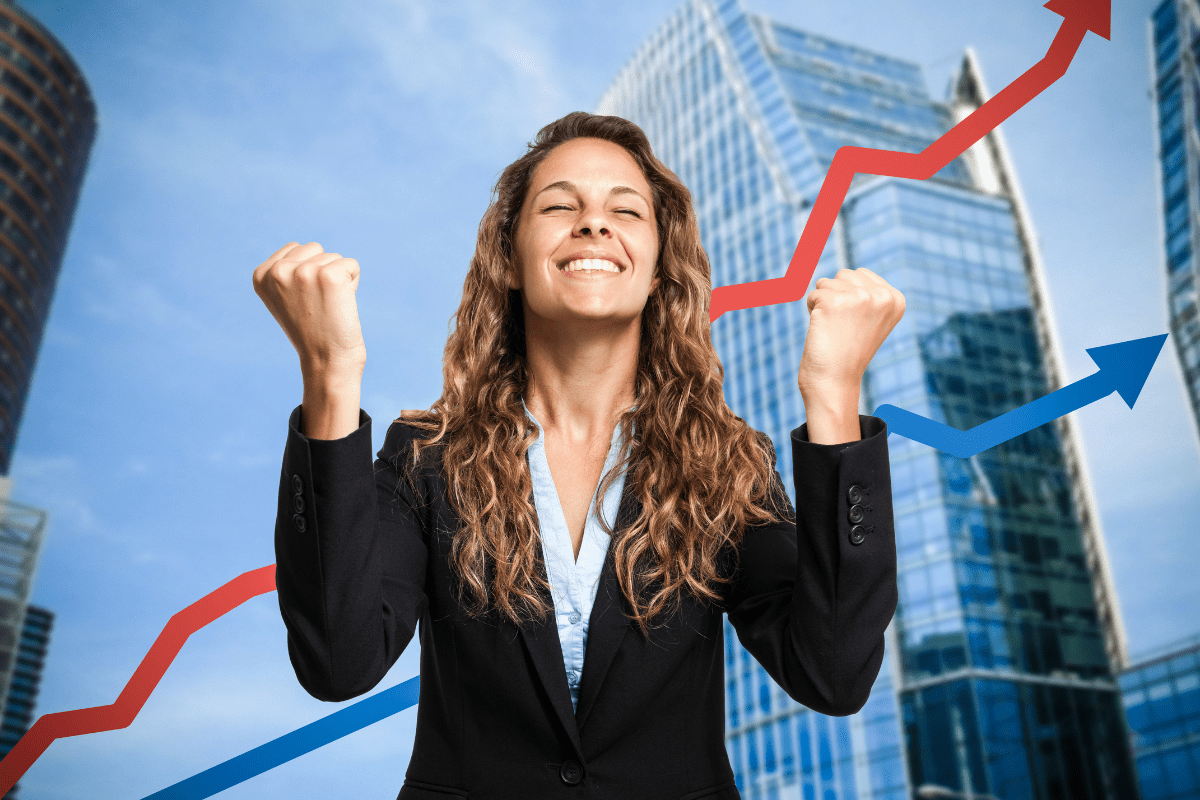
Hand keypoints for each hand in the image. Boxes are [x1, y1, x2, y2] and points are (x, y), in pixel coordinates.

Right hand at [252, 242, 365, 384]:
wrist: (325, 361)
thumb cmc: (310, 331)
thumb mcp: (284, 298)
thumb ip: (285, 271)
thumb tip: (300, 249)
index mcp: (261, 275)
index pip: (295, 249)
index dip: (307, 274)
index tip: (302, 301)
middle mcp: (278, 271)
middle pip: (315, 249)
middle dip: (322, 272)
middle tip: (318, 304)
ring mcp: (303, 272)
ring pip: (334, 257)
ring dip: (338, 279)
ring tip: (328, 306)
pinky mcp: (329, 276)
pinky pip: (352, 265)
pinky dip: (353, 282)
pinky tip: (341, 304)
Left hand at [797, 268, 903, 442]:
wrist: (835, 382)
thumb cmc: (848, 352)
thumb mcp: (870, 319)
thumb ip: (867, 294)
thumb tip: (848, 274)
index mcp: (896, 299)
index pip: (861, 275)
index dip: (850, 298)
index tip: (856, 324)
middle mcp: (882, 296)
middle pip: (844, 275)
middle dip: (836, 297)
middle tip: (843, 327)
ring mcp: (859, 297)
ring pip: (827, 282)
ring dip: (823, 304)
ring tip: (834, 329)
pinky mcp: (834, 302)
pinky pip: (813, 295)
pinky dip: (812, 311)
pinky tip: (824, 330)